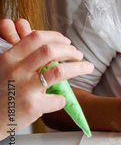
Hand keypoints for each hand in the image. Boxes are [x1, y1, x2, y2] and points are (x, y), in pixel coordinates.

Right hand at [0, 19, 93, 139]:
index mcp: (9, 58)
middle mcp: (16, 71)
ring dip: (79, 67)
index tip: (66, 41)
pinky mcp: (32, 106)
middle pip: (50, 50)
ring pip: (59, 71)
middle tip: (78, 55)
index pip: (36, 38)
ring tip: (88, 67)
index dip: (56, 37)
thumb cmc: (0, 91)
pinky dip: (62, 99)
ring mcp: (24, 88)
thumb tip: (49, 45)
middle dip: (70, 51)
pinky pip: (58, 99)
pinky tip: (59, 100)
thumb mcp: (4, 68)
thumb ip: (23, 57)